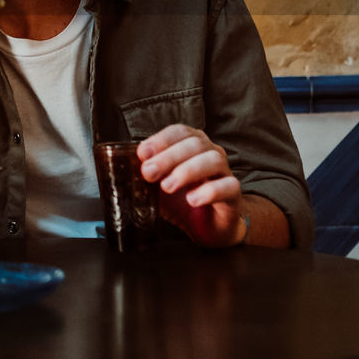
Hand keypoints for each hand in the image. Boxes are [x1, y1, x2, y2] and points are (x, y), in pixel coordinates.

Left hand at [137, 124, 246, 247]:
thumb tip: (124, 167)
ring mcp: (224, 172)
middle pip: (194, 144)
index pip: (179, 132)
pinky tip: (193, 200)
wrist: (207, 226)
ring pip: (212, 160)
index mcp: (192, 145)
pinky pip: (228, 186)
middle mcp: (210, 153)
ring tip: (168, 186)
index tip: (142, 153)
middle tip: (149, 173)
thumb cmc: (182, 200)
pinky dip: (209, 191)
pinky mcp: (234, 194)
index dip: (160, 140)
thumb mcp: (158, 186)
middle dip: (168, 157)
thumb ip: (146, 175)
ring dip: (187, 171)